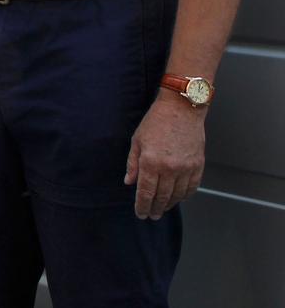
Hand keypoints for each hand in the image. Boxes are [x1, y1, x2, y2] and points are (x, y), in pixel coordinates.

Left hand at [125, 93, 205, 218]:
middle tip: (151, 216)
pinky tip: (179, 198)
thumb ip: (133, 163)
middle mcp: (169, 168)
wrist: (181, 109)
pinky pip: (192, 187)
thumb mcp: (137, 140)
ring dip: (170, 204)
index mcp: (151, 162)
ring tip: (162, 209)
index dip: (142, 206)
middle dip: (155, 208)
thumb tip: (129, 182)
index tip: (140, 214)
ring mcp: (186, 168)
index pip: (146, 192)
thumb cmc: (156, 122)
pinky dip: (185, 195)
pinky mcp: (198, 165)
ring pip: (178, 195)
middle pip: (162, 197)